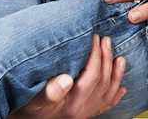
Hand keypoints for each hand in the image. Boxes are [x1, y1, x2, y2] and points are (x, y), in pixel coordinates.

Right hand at [9, 35, 125, 118]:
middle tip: (105, 40)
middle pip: (102, 82)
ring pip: (107, 94)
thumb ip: (49, 91)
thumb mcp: (32, 99)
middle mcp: (82, 111)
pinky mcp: (83, 116)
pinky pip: (105, 106)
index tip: (94, 37)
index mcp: (72, 104)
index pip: (92, 75)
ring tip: (119, 58)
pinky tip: (122, 88)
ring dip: (115, 74)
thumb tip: (66, 79)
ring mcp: (85, 114)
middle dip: (106, 58)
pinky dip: (115, 96)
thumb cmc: (25, 108)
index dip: (96, 55)